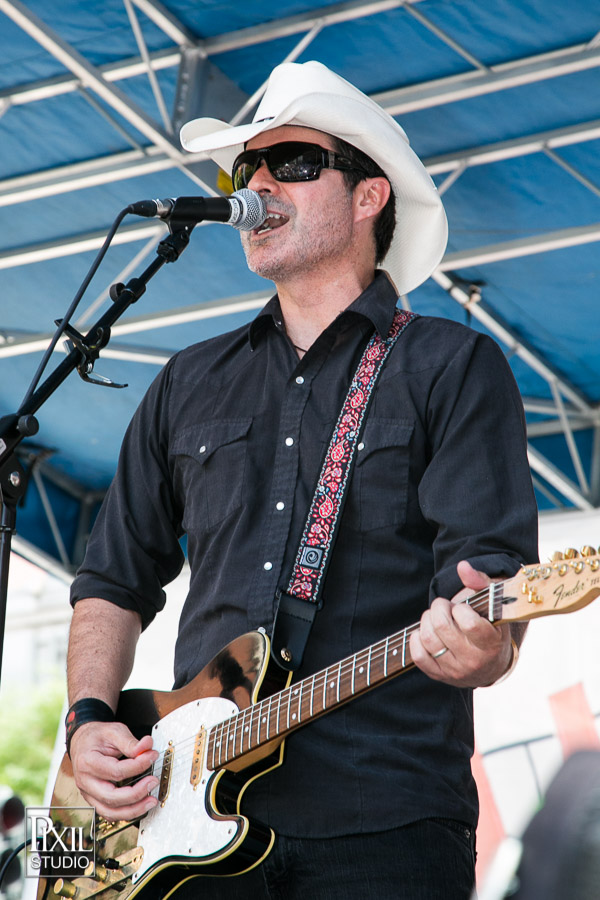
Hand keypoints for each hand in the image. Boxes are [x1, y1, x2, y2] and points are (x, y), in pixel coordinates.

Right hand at [70, 721, 158, 821]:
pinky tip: (140, 806)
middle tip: (153, 781)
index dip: (138, 766)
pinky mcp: (95, 800)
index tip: (152, 756)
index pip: (116, 771)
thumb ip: (130, 741)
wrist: (83, 742)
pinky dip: (126, 813)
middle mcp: (85, 782)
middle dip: (136, 793)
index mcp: (87, 762)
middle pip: (111, 797)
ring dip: (133, 810)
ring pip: (110, 812)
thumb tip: (147, 746)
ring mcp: (88, 794)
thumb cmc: (97, 737)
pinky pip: (109, 813)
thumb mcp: (113, 732)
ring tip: (151, 800)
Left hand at [410, 561, 512, 687]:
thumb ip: (480, 582)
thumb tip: (462, 567)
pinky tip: (426, 631)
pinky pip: (418, 656)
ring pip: (428, 639)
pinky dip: (417, 638)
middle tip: (445, 607)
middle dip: (439, 608)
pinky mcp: (440, 675)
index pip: (468, 623)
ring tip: (437, 617)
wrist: (492, 664)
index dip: (460, 609)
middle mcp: (474, 661)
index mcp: (491, 644)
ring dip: (427, 620)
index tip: (462, 608)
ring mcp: (455, 671)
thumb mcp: (494, 603)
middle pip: (441, 627)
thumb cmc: (491, 627)